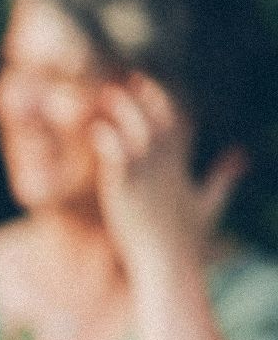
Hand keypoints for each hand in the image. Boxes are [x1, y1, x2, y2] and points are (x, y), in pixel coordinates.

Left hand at [89, 74, 241, 271]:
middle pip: (161, 122)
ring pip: (139, 135)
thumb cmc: (187, 238)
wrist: (170, 264)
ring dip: (126, 111)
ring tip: (110, 92)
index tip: (155, 82)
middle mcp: (168, 169)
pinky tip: (97, 129)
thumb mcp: (210, 202)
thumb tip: (242, 154)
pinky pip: (118, 160)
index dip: (169, 101)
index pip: (182, 125)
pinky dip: (109, 142)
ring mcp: (148, 179)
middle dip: (149, 97)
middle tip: (134, 75)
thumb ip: (224, 176)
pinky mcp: (128, 192)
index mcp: (184, 169)